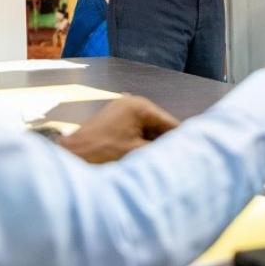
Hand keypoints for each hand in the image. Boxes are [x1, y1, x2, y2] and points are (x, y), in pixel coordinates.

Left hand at [60, 96, 179, 163]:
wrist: (71, 155)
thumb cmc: (102, 152)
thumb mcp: (137, 152)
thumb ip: (161, 150)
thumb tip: (182, 154)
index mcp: (141, 106)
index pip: (171, 124)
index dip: (182, 141)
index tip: (193, 156)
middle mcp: (133, 102)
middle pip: (160, 126)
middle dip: (166, 144)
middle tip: (178, 163)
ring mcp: (122, 109)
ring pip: (149, 129)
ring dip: (153, 145)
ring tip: (161, 163)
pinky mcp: (115, 119)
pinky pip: (136, 131)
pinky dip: (141, 144)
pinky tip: (145, 159)